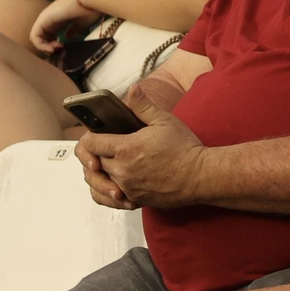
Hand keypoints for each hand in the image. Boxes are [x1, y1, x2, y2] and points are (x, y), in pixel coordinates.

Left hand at [31, 0, 101, 52]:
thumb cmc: (89, 9)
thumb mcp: (82, 24)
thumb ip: (74, 31)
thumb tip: (66, 38)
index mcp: (59, 19)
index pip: (49, 36)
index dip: (54, 46)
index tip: (65, 49)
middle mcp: (49, 18)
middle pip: (41, 38)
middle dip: (49, 48)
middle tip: (60, 51)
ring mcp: (45, 18)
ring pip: (36, 38)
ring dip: (45, 48)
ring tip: (57, 49)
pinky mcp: (43, 19)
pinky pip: (35, 36)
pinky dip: (41, 45)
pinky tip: (53, 48)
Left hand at [78, 92, 206, 208]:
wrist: (200, 176)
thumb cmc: (184, 148)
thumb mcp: (164, 120)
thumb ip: (143, 106)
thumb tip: (132, 89)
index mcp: (126, 149)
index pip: (91, 144)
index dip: (89, 137)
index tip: (95, 133)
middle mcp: (122, 171)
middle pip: (92, 162)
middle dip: (92, 153)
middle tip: (100, 146)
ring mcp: (127, 188)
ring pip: (96, 183)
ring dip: (94, 173)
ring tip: (100, 164)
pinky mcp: (134, 200)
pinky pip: (107, 201)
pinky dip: (102, 193)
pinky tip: (106, 185)